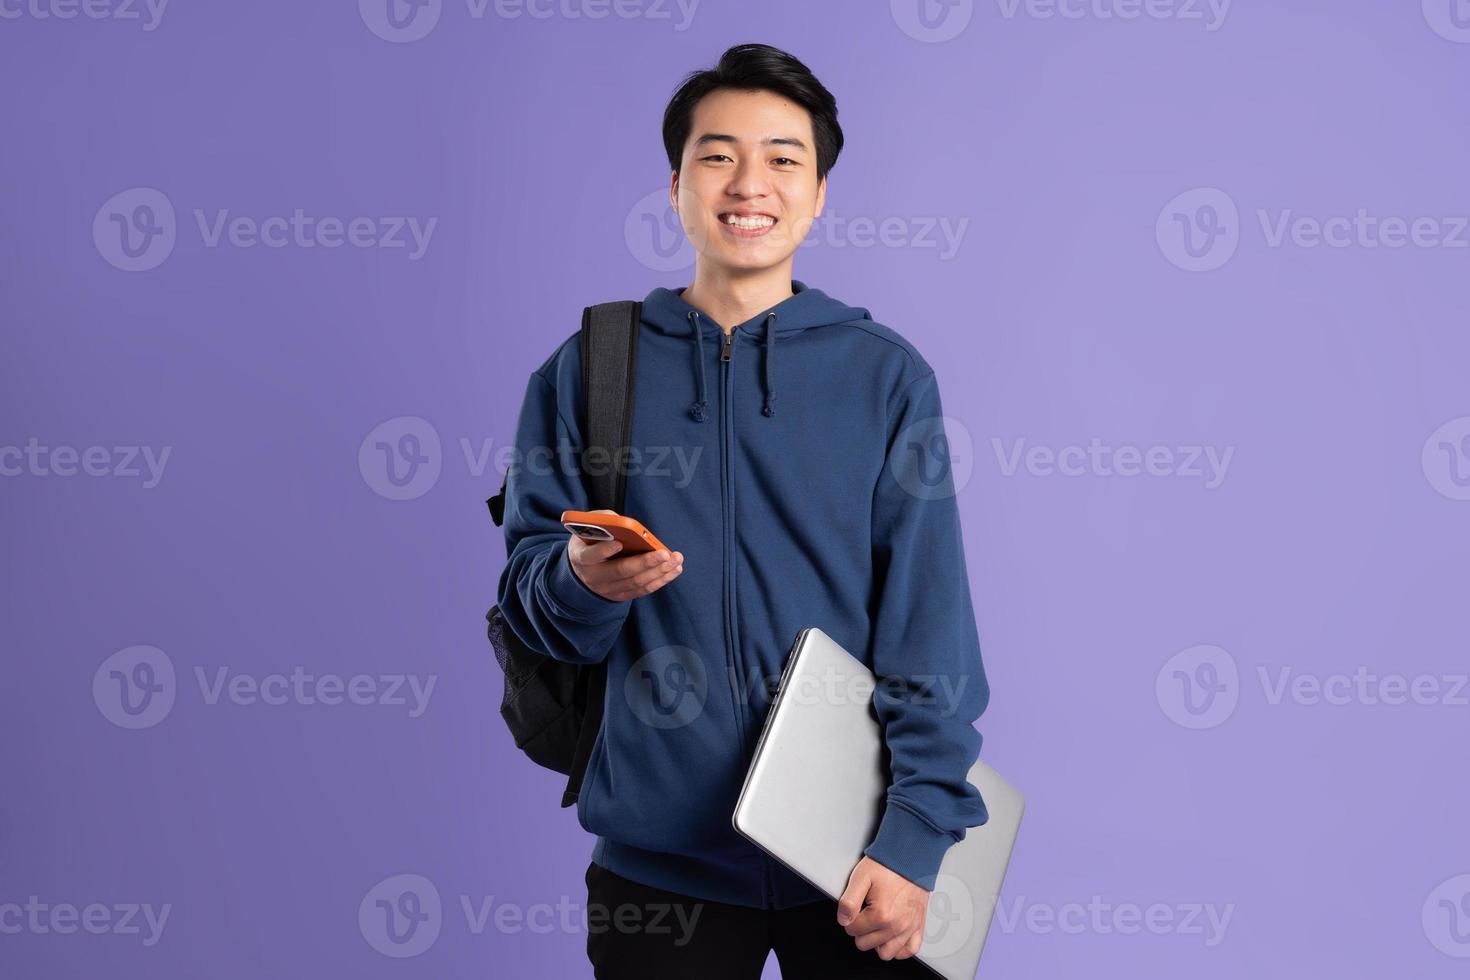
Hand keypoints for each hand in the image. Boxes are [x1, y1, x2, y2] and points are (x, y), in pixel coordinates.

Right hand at [568, 509, 683, 601]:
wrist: (583, 572)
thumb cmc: (589, 543)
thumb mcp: (587, 529)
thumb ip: (602, 521)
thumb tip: (622, 521)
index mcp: (581, 557)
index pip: (590, 556)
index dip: (603, 550)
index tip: (618, 543)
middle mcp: (593, 577)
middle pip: (620, 571)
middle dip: (644, 562)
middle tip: (664, 553)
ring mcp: (607, 589)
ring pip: (635, 583)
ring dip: (658, 572)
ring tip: (675, 559)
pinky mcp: (621, 596)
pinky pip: (643, 590)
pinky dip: (660, 580)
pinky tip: (674, 569)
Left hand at [836, 856, 929, 960]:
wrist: (911, 856)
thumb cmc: (888, 865)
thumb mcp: (860, 877)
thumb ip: (848, 901)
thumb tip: (843, 919)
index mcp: (881, 914)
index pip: (852, 930)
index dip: (849, 917)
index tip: (856, 906)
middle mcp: (897, 925)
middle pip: (865, 944)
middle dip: (861, 930)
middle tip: (864, 913)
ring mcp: (909, 928)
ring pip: (885, 953)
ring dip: (877, 942)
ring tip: (876, 925)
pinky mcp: (919, 926)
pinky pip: (909, 951)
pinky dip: (899, 947)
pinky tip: (891, 936)